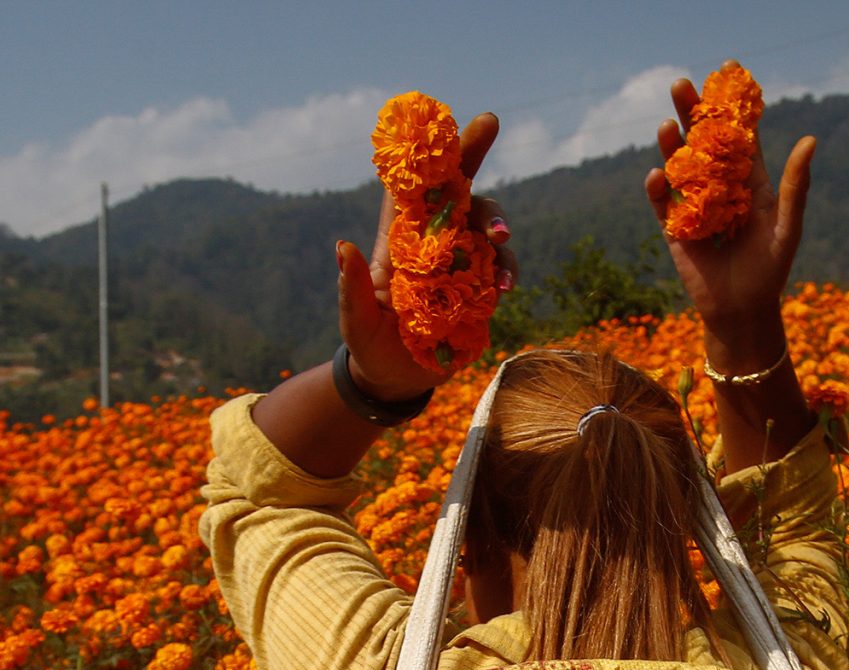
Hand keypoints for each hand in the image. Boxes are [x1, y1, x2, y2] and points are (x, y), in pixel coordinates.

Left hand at [337, 110, 518, 399]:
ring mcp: (461, 263)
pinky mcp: (480, 291)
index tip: (435, 111)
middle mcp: (434, 241)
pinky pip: (499, 269)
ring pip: (485, 225)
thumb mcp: (355, 320)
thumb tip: (341, 247)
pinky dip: (506, 270)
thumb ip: (352, 288)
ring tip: (501, 241)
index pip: (412, 184)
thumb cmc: (368, 343)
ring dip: (497, 221)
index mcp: (400, 238)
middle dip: (474, 153)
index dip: (424, 148)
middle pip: (458, 187)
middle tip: (488, 125)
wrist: (396, 380)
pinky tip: (504, 285)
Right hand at [643, 80, 813, 361]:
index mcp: (751, 182)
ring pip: (680, 168)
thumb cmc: (772, 269)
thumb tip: (810, 138)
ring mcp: (696, 208)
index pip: (739, 136)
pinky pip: (663, 206)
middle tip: (681, 84)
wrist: (743, 311)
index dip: (731, 106)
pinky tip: (657, 175)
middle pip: (703, 143)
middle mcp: (721, 189)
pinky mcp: (676, 232)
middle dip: (691, 114)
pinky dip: (658, 191)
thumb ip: (796, 184)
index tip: (724, 72)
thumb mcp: (788, 225)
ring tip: (665, 123)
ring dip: (671, 145)